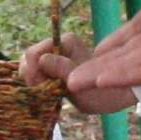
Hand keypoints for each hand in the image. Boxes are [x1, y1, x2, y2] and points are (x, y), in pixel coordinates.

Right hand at [16, 33, 131, 115]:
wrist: (112, 97)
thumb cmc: (101, 92)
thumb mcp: (82, 85)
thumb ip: (62, 70)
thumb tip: (42, 59)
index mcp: (65, 42)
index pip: (33, 53)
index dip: (32, 72)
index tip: (40, 87)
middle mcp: (58, 45)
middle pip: (28, 58)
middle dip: (31, 77)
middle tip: (44, 91)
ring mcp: (54, 56)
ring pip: (29, 66)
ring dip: (34, 82)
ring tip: (48, 93)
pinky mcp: (52, 67)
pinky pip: (34, 73)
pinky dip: (36, 84)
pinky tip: (47, 92)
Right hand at [59, 0, 140, 98]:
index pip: (133, 32)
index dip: (113, 44)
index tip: (93, 52)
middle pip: (126, 55)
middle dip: (98, 66)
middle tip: (71, 77)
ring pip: (132, 66)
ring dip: (104, 75)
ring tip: (75, 83)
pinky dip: (125, 76)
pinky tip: (101, 80)